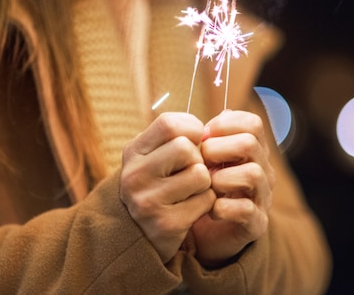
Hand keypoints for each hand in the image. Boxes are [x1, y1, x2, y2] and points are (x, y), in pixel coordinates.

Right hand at [120, 112, 215, 262]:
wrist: (141, 236)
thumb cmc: (159, 184)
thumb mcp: (156, 156)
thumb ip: (178, 135)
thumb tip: (220, 119)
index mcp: (132, 152)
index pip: (168, 124)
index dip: (191, 128)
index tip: (194, 139)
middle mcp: (134, 175)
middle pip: (185, 148)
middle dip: (197, 158)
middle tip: (190, 170)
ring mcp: (148, 201)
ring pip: (200, 174)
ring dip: (205, 182)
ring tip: (190, 190)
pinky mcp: (166, 224)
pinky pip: (206, 200)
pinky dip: (206, 203)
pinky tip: (191, 208)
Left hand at [192, 110, 275, 266]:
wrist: (203, 235)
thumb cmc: (203, 189)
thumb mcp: (203, 159)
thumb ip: (208, 138)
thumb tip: (210, 125)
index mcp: (254, 150)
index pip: (253, 123)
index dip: (224, 125)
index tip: (203, 136)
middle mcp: (264, 170)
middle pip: (250, 143)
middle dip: (217, 149)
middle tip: (201, 162)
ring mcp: (263, 197)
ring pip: (253, 174)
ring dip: (222, 178)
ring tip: (206, 186)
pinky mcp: (256, 223)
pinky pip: (246, 210)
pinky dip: (224, 208)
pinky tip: (211, 209)